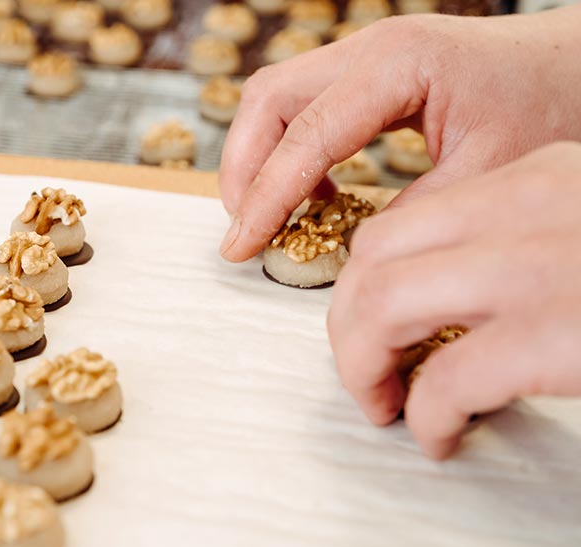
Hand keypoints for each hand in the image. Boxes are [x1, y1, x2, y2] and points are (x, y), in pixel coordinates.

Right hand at [218, 7, 580, 261]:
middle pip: (267, 99)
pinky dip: (289, 150)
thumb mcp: (487, 173)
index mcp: (398, 63)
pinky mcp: (369, 70)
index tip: (241, 246)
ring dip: (258, 158)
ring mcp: (366, 52)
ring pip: (275, 98)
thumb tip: (349, 255)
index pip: (304, 134)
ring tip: (265, 217)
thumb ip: (410, 212)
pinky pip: (303, 105)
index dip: (264, 196)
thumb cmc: (553, 104)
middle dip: (242, 170)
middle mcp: (370, 47)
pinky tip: (311, 194)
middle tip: (243, 232)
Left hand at [327, 141, 580, 458]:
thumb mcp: (580, 232)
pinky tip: (442, 436)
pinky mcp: (559, 329)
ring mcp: (541, 262)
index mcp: (535, 177)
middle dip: (345, 323)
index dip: (360, 281)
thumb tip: (449, 301)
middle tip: (364, 372)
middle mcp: (531, 203)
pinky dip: (427, 417)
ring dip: (362, 366)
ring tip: (383, 405)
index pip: (405, 222)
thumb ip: (518, 246)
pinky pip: (447, 380)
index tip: (359, 326)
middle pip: (373, 254)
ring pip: (382, 301)